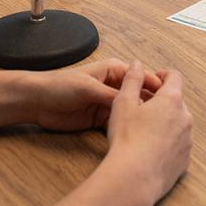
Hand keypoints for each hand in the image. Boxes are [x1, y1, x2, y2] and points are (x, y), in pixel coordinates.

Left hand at [29, 58, 160, 131]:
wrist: (37, 102)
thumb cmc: (59, 85)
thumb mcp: (88, 88)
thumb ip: (111, 95)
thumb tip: (134, 102)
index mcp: (113, 70)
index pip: (141, 78)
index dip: (155, 87)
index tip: (168, 99)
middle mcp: (113, 86)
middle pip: (139, 95)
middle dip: (150, 105)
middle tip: (164, 118)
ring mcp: (107, 103)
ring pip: (130, 111)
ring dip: (139, 118)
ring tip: (154, 129)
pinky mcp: (100, 119)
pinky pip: (118, 123)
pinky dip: (126, 128)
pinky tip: (136, 135)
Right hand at [104, 61, 191, 199]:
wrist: (134, 177)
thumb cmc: (127, 140)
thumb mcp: (123, 102)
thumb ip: (132, 79)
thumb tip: (137, 65)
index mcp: (171, 100)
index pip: (175, 77)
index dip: (163, 75)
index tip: (153, 80)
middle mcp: (185, 118)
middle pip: (177, 101)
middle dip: (162, 101)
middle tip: (142, 108)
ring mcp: (187, 140)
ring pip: (178, 123)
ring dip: (166, 123)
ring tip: (144, 132)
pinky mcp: (185, 159)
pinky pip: (178, 144)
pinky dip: (168, 143)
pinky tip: (150, 149)